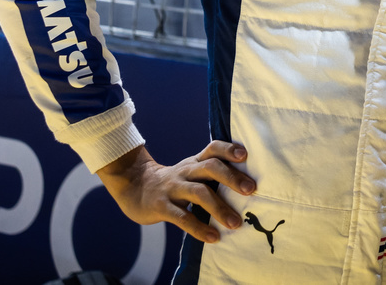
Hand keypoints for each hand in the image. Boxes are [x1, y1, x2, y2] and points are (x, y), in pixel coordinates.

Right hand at [96, 142, 256, 244]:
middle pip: (210, 167)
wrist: (134, 187)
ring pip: (198, 192)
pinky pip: (182, 218)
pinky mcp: (161, 207)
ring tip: (235, 223)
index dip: (229, 149)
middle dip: (232, 177)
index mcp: (195, 162)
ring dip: (219, 208)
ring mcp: (173, 188)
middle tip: (251, 190)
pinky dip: (199, 228)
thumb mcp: (191, 171)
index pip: (213, 148)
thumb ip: (212, 174)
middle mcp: (185, 171)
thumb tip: (248, 187)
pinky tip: (213, 237)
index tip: (245, 155)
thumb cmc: (174, 182)